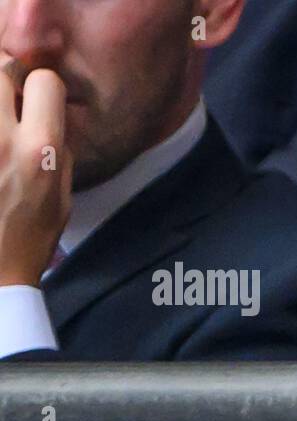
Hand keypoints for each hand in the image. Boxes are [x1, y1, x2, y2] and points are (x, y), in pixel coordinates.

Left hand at [0, 67, 71, 286]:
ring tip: (0, 125)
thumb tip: (53, 115)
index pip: (44, 81)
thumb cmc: (28, 238)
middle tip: (9, 99)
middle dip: (7, 78)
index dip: (45, 86)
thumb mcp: (61, 197)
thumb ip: (59, 149)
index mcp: (38, 150)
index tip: (41, 99)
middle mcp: (0, 139)